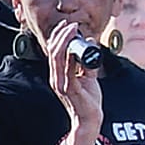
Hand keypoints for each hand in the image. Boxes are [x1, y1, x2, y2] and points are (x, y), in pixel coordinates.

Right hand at [47, 23, 104, 144]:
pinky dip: (71, 56)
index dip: (58, 37)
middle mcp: (56, 78)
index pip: (54, 52)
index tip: (67, 25)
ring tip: (73, 29)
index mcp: (59, 75)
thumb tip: (91, 43)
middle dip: (61, 35)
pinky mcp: (70, 89)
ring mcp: (61, 84)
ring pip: (58, 57)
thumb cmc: (88, 100)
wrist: (89, 120)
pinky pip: (68, 69)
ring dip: (65, 41)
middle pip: (53, 52)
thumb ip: (88, 61)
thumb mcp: (88, 76)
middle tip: (71, 24)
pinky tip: (76, 47)